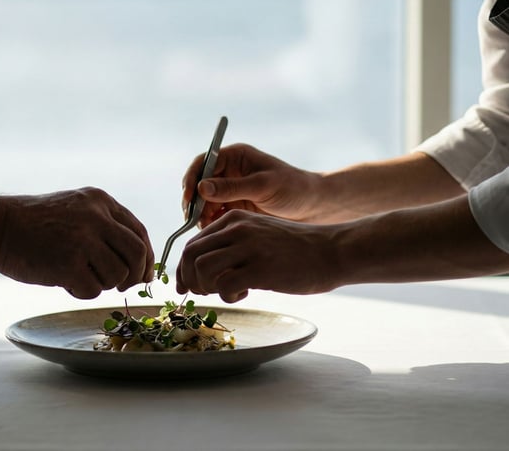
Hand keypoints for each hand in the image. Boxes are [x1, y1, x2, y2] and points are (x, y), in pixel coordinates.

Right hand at [0, 187, 153, 297]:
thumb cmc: (37, 223)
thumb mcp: (77, 209)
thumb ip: (107, 227)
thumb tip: (141, 265)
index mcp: (101, 201)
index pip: (139, 232)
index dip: (146, 257)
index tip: (142, 274)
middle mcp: (96, 217)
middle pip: (137, 254)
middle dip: (135, 275)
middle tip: (123, 286)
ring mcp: (83, 240)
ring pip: (117, 275)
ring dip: (104, 283)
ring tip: (82, 276)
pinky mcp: (68, 264)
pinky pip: (93, 290)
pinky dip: (83, 292)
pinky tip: (67, 281)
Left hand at [176, 210, 334, 301]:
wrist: (332, 250)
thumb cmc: (296, 248)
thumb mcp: (258, 234)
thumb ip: (232, 244)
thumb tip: (203, 268)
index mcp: (233, 219)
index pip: (193, 243)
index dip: (184, 268)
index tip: (185, 286)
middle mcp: (237, 229)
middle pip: (191, 255)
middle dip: (189, 280)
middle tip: (202, 294)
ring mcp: (248, 247)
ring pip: (202, 269)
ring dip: (207, 288)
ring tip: (226, 291)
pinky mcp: (261, 268)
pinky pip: (224, 285)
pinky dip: (227, 295)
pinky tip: (244, 293)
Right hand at [182, 143, 319, 226]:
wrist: (313, 208)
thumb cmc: (293, 189)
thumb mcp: (263, 186)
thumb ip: (232, 188)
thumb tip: (201, 187)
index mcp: (235, 157)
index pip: (204, 163)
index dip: (192, 179)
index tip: (189, 198)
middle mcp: (229, 171)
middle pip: (199, 183)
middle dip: (194, 201)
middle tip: (194, 220)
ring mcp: (230, 190)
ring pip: (204, 201)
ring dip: (200, 214)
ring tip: (205, 229)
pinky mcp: (234, 207)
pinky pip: (214, 214)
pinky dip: (210, 223)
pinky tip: (212, 233)